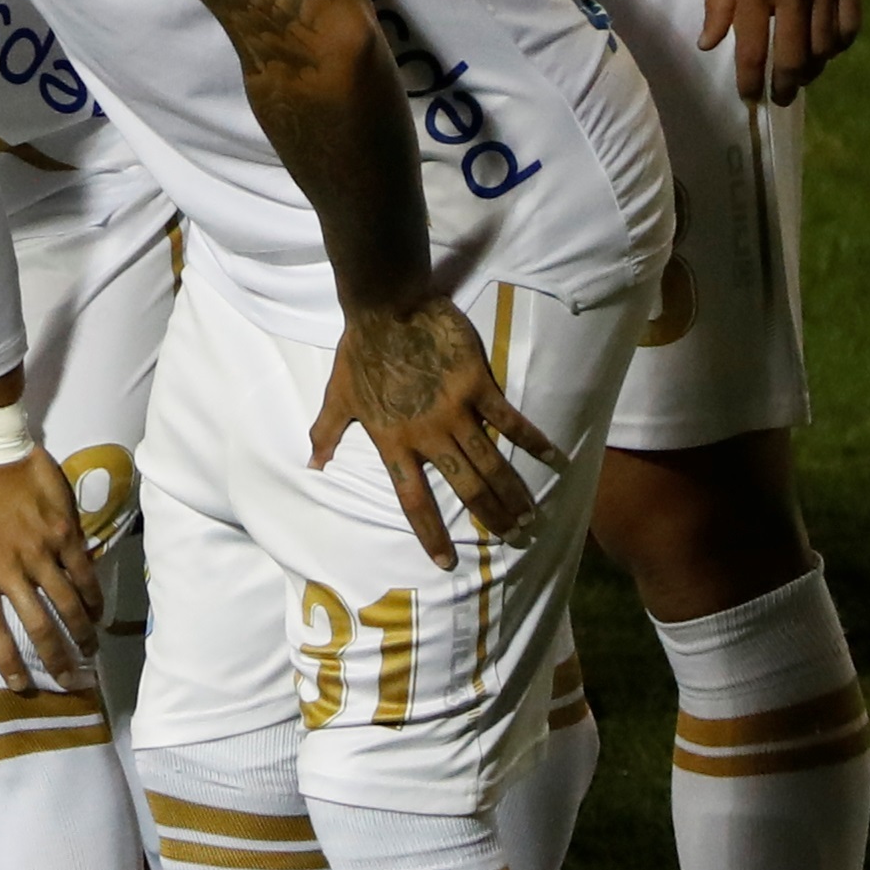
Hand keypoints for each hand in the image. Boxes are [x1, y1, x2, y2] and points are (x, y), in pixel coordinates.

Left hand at [0, 447, 100, 681]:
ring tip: (89, 651)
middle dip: (57, 659)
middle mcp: (9, 569)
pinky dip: (93, 598)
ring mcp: (40, 551)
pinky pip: (84, 573)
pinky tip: (97, 613)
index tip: (21, 686)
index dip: (9, 664)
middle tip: (69, 679)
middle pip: (40, 626)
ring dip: (82, 633)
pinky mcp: (63, 532)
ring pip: (68, 604)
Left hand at [312, 295, 557, 566]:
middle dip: (490, 517)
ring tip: (530, 516)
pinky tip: (557, 459)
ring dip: (514, 492)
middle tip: (512, 537)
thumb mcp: (338, 396)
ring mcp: (455, 412)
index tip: (445, 562)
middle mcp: (427, 435)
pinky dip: (535, 441)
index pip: (412, 499)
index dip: (429, 533)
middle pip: (464, 488)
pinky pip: (511, 421)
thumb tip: (312, 464)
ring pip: (491, 463)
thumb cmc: (361, 351)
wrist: (387, 307)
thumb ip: (326, 433)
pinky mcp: (478, 386)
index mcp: (393, 442)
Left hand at [701, 0, 864, 102]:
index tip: (749, 98)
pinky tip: (829, 48)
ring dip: (813, 68)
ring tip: (803, 74)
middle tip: (780, 98)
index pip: (751, 50)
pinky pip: (850, 25)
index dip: (750, 81)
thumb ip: (718, 0)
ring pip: (824, 47)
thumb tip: (709, 43)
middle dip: (785, 87)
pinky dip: (839, 45)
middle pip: (793, 58)